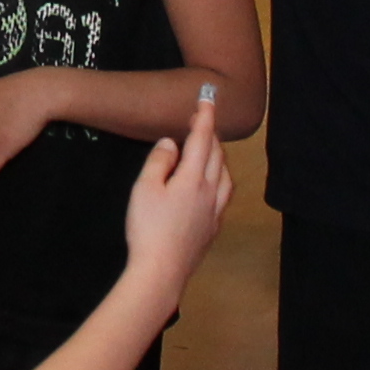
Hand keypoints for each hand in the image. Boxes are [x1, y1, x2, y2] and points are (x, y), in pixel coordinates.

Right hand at [121, 88, 232, 282]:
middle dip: (210, 134)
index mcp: (193, 178)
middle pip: (217, 155)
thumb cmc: (148, 228)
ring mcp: (215, 211)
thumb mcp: (144, 189)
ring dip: (218, 157)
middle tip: (200, 121)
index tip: (207, 98)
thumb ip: (158, 162)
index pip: (202, 139)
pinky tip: (213, 186)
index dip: (204, 116)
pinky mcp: (213, 228)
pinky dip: (220, 179)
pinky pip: (224, 195)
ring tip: (208, 151)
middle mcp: (211, 191)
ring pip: (225, 175)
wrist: (161, 272)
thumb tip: (170, 143)